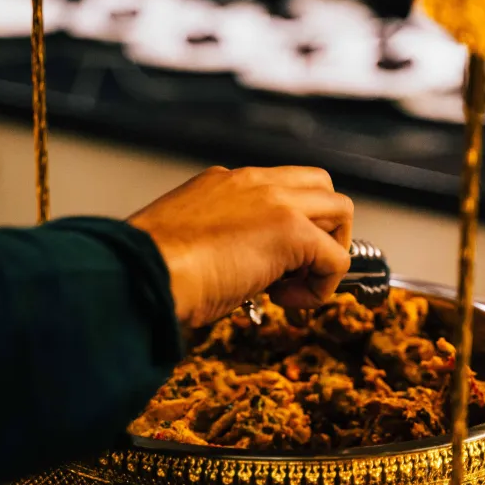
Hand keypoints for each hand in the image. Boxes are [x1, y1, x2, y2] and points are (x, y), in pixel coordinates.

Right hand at [128, 166, 353, 327]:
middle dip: (321, 228)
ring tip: (293, 285)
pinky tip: (287, 302)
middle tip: (293, 269)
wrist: (143, 273)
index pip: (280, 188)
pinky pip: (337, 258)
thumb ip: (217, 242)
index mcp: (225, 183)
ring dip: (329, 250)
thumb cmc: (152, 268)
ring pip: (341, 210)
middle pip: (321, 186)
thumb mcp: (186, 242)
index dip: (288, 225)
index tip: (268, 263)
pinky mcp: (292, 230)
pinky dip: (322, 287)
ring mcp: (277, 201)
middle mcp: (254, 182)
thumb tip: (236, 272)